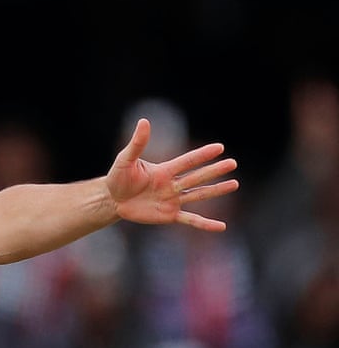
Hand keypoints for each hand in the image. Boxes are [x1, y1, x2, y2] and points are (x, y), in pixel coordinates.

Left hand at [107, 118, 238, 231]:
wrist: (112, 199)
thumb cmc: (119, 177)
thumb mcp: (125, 160)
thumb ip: (137, 144)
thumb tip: (144, 121)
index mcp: (165, 170)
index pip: (187, 161)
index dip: (201, 155)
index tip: (219, 148)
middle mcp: (172, 184)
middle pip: (196, 177)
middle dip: (214, 171)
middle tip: (233, 163)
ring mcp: (172, 200)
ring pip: (197, 195)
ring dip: (215, 191)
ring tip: (234, 184)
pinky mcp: (169, 216)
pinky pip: (189, 220)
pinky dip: (204, 223)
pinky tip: (221, 227)